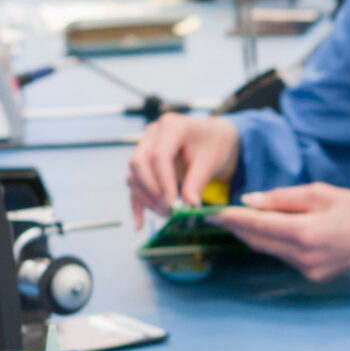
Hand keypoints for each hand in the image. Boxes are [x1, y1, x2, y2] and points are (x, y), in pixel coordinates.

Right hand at [127, 113, 242, 225]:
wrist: (214, 139)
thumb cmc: (215, 144)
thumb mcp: (211, 161)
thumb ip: (197, 182)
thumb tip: (188, 206)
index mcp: (172, 126)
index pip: (159, 155)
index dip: (163, 182)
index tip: (173, 204)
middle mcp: (153, 134)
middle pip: (139, 163)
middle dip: (152, 191)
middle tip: (169, 211)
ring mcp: (145, 147)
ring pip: (133, 175)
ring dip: (146, 198)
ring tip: (166, 214)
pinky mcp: (144, 163)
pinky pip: (135, 184)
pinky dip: (138, 203)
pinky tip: (140, 224)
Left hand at [207, 184, 349, 280]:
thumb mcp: (321, 193)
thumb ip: (282, 198)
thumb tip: (250, 201)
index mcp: (305, 232)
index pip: (257, 225)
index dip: (232, 219)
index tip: (212, 213)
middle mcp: (303, 256)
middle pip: (258, 242)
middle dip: (238, 228)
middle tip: (218, 215)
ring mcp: (308, 269)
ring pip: (269, 250)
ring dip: (255, 235)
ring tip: (242, 219)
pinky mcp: (312, 275)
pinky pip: (285, 256)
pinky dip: (275, 242)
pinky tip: (275, 230)